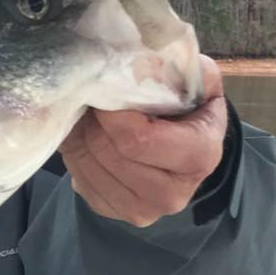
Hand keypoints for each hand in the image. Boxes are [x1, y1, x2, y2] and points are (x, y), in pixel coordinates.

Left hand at [59, 55, 226, 226]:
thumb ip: (177, 68)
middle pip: (107, 151)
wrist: (183, 146)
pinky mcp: (113, 211)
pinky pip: (80, 179)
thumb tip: (139, 63)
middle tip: (91, 98)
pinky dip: (76, 154)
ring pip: (88, 166)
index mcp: (199, 157)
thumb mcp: (194, 80)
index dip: (112, 111)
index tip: (106, 89)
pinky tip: (88, 138)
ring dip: (81, 135)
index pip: (136, 138)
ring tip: (90, 116)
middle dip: (93, 121)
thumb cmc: (187, 109)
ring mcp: (141, 210)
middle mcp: (172, 194)